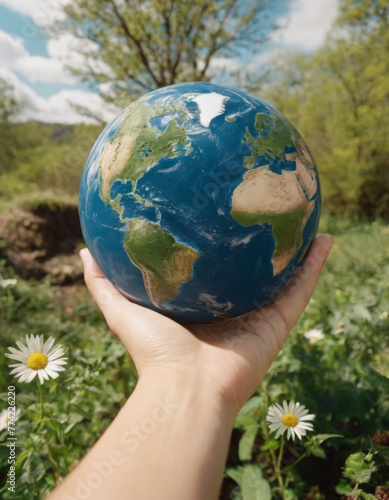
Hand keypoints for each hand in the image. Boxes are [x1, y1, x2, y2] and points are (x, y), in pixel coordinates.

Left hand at [80, 234, 332, 412]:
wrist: (184, 388)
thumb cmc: (152, 351)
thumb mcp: (121, 308)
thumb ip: (103, 282)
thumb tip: (84, 250)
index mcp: (203, 303)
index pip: (216, 268)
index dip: (221, 244)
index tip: (223, 215)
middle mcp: (233, 308)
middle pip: (252, 270)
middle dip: (262, 244)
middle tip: (268, 210)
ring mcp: (259, 314)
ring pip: (284, 275)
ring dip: (297, 249)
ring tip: (305, 218)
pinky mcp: (278, 323)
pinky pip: (302, 289)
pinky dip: (316, 266)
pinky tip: (325, 239)